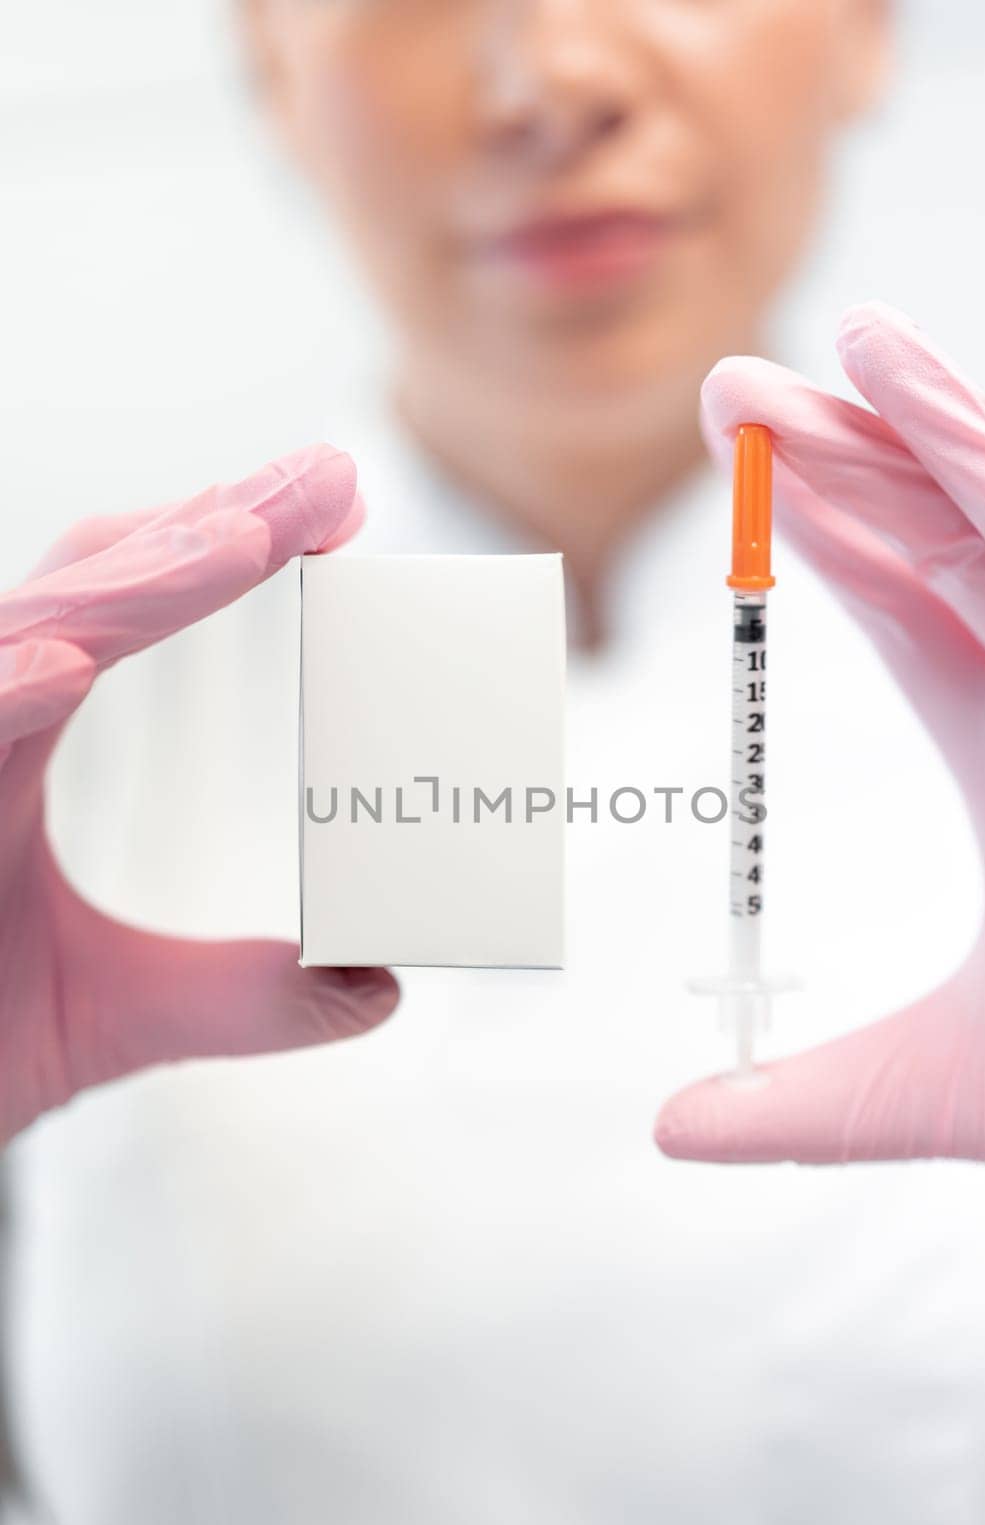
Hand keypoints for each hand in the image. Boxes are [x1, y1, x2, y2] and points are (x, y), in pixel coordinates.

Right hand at [0, 447, 398, 1139]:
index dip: (209, 549)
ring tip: (243, 540)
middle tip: (326, 480)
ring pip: (13, 641)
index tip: (327, 515)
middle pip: (81, 588)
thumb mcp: (122, 1013)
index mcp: (8, 743)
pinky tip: (68, 669)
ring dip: (126, 588)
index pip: (113, 607)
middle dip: (206, 526)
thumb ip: (245, 995)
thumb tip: (378, 988)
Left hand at [656, 304, 984, 1171]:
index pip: (902, 603)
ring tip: (868, 348)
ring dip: (964, 439)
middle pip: (954, 539)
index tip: (733, 455)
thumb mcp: (951, 1090)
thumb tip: (668, 1130)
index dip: (820, 529)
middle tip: (739, 383)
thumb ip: (811, 1102)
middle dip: (856, 453)